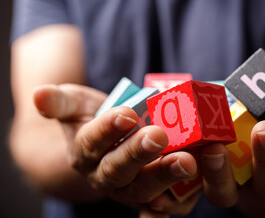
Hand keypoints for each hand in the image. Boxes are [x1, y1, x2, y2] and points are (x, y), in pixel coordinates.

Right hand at [33, 83, 199, 214]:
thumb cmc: (93, 117)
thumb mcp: (74, 104)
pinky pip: (157, 208)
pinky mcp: (148, 195)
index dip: (107, 129)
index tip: (126, 113)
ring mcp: (126, 189)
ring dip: (163, 176)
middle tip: (159, 135)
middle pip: (117, 169)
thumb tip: (39, 94)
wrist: (107, 141)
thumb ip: (60, 101)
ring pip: (141, 189)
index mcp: (84, 152)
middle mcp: (103, 175)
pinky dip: (169, 208)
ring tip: (186, 161)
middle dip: (138, 153)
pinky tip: (190, 193)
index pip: (91, 141)